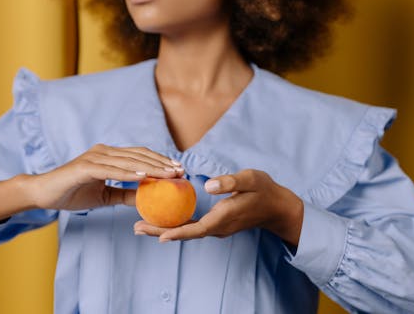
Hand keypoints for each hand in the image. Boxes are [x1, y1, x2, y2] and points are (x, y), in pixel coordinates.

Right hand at [27, 144, 183, 210]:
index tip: (178, 170)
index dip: (160, 161)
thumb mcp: (105, 196)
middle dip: (162, 163)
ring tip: (170, 174)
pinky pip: (111, 169)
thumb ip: (125, 194)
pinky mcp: (85, 167)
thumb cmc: (73, 193)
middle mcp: (104, 152)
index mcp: (109, 156)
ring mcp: (94, 157)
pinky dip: (128, 172)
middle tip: (181, 171)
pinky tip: (144, 176)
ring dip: (151, 167)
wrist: (43, 194)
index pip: (140, 156)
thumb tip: (146, 199)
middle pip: (139, 155)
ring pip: (129, 161)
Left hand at [134, 169, 303, 246]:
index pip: (195, 229)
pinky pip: (192, 227)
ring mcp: (217, 228)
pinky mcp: (216, 224)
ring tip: (142, 225)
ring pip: (187, 231)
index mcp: (223, 217)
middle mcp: (217, 227)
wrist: (277, 207)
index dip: (176, 232)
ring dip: (165, 229)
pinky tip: (164, 219)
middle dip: (160, 232)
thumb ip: (229, 182)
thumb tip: (208, 186)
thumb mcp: (250, 179)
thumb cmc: (264, 190)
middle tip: (136, 228)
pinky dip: (176, 225)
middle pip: (185, 233)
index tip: (157, 235)